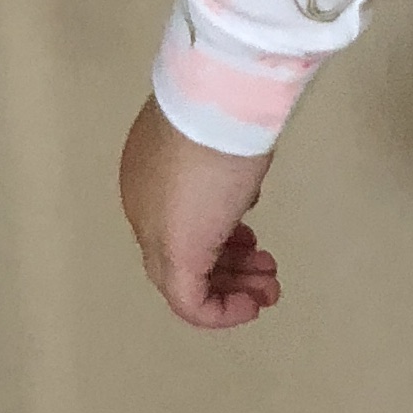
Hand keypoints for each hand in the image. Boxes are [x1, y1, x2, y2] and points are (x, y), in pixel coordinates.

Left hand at [119, 97, 281, 330]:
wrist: (215, 100)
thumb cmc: (224, 110)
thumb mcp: (226, 142)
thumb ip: (225, 170)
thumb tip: (238, 192)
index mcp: (149, 175)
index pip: (180, 220)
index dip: (220, 236)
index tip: (254, 239)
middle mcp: (144, 205)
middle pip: (183, 251)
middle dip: (230, 267)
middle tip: (267, 272)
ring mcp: (155, 231)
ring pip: (186, 280)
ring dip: (231, 288)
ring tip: (269, 289)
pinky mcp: (175, 254)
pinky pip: (190, 303)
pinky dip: (220, 312)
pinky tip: (249, 307)